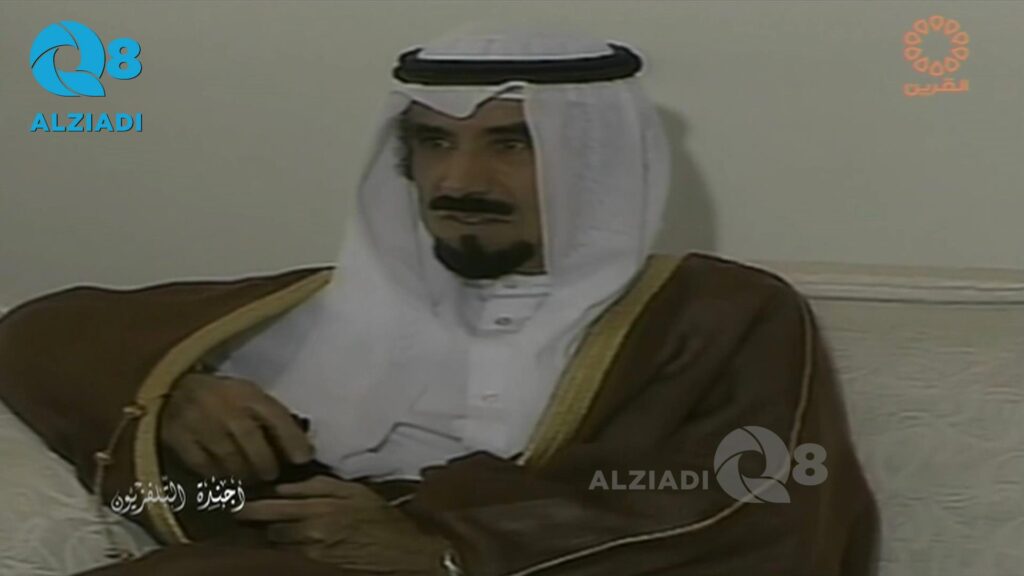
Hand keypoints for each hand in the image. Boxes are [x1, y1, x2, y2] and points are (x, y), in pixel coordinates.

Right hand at [160, 372, 313, 481]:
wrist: (177, 390)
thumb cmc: (226, 398)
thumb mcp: (252, 397)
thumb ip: (274, 419)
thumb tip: (304, 452)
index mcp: (249, 394)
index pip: (276, 417)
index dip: (293, 440)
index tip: (303, 459)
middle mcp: (226, 407)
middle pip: (253, 444)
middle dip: (266, 465)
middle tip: (271, 475)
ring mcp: (200, 423)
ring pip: (230, 460)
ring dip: (244, 475)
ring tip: (250, 479)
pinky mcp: (179, 439)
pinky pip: (205, 467)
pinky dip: (218, 476)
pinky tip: (225, 477)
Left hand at [236, 476, 450, 574]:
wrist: (400, 549)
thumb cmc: (378, 515)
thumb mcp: (351, 490)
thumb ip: (315, 485)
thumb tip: (283, 486)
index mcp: (317, 511)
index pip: (271, 509)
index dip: (249, 508)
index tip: (234, 503)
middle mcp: (309, 535)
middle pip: (269, 531)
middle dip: (262, 523)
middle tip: (254, 513)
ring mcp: (311, 554)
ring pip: (278, 546)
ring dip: (274, 536)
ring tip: (277, 526)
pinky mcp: (317, 567)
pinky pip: (292, 556)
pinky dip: (288, 547)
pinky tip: (294, 539)